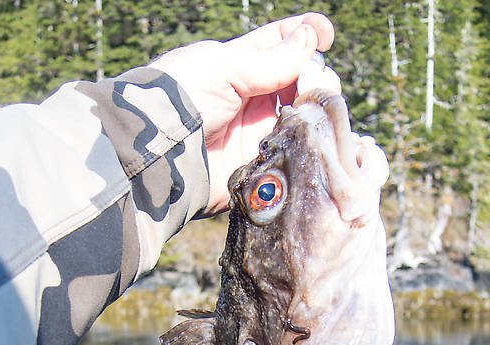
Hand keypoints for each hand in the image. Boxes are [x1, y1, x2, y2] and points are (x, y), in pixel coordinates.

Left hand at [153, 13, 334, 214]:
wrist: (162, 152)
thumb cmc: (183, 98)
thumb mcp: (226, 67)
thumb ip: (272, 59)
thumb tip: (311, 40)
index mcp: (237, 66)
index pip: (278, 44)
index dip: (304, 35)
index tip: (327, 34)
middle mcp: (250, 98)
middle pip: (297, 82)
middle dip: (315, 76)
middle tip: (318, 82)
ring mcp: (256, 133)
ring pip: (300, 116)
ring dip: (314, 108)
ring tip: (317, 107)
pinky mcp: (260, 165)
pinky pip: (293, 150)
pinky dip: (308, 140)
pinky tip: (315, 132)